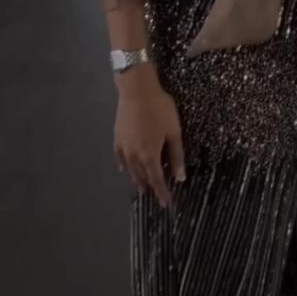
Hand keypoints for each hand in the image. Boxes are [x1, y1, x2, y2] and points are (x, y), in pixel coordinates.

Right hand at [114, 63, 185, 207]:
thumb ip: (176, 155)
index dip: (162, 193)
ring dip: (137, 179)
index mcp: (149, 155)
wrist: (136, 90)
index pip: (157, 180)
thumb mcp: (174, 132)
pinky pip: (120, 157)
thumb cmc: (159, 109)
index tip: (167, 204)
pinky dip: (124, 166)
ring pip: (131, 169)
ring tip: (142, 187)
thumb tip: (179, 177)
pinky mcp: (117, 138)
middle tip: (155, 196)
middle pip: (143, 176)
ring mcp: (123, 147)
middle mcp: (134, 156)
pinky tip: (124, 169)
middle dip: (150, 187)